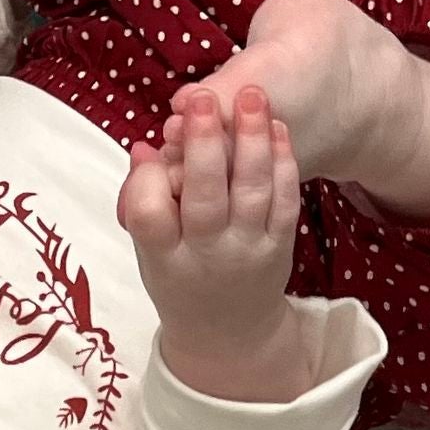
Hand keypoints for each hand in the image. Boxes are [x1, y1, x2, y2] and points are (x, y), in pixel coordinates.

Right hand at [119, 84, 305, 403]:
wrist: (229, 335)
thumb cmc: (180, 277)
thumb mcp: (150, 250)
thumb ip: (145, 201)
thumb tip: (145, 147)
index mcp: (164, 258)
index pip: (149, 216)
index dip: (149, 179)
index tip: (152, 148)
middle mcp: (207, 257)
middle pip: (206, 199)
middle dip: (205, 147)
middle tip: (203, 99)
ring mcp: (248, 251)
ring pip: (252, 193)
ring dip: (252, 140)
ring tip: (251, 95)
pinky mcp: (281, 245)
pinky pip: (285, 200)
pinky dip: (283, 162)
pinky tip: (277, 127)